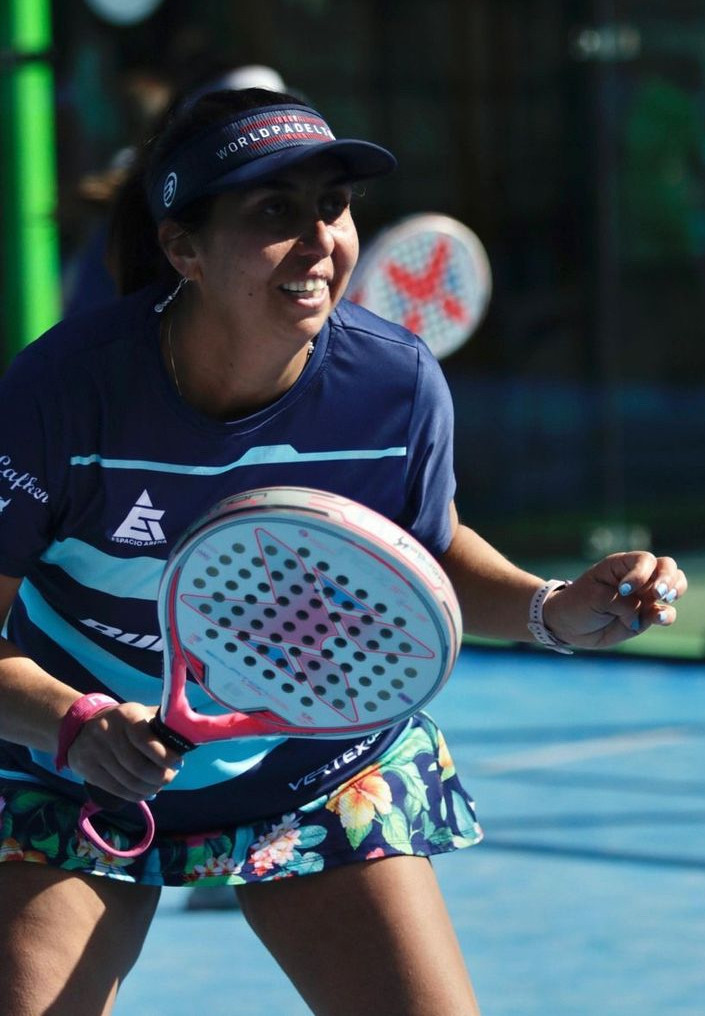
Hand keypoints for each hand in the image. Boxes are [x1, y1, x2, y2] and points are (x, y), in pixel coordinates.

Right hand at [66, 701, 182, 801]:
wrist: (81, 725)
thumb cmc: (122, 722)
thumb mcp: (140, 713)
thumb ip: (161, 724)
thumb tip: (191, 735)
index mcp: (126, 716)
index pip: (147, 741)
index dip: (166, 756)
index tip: (178, 763)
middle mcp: (108, 733)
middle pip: (138, 766)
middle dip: (160, 777)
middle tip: (170, 777)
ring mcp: (95, 752)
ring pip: (128, 781)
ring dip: (149, 789)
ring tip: (158, 786)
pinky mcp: (87, 769)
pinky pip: (115, 789)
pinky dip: (134, 795)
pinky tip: (144, 793)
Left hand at [542, 551, 686, 649]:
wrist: (569, 626)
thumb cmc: (578, 604)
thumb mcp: (595, 598)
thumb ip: (622, 603)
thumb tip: (643, 613)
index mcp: (622, 566)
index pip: (645, 560)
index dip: (641, 574)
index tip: (624, 590)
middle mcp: (638, 578)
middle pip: (668, 568)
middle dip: (668, 579)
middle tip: (659, 593)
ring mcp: (644, 597)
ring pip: (674, 587)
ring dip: (674, 592)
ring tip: (663, 600)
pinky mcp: (646, 616)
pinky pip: (666, 613)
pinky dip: (666, 616)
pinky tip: (658, 619)